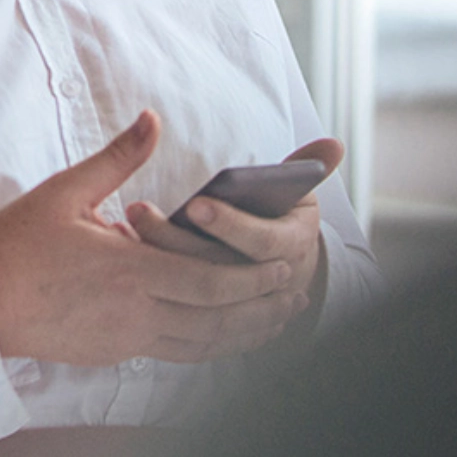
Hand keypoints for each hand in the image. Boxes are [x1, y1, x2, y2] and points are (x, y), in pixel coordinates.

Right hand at [0, 111, 305, 366]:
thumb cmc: (18, 243)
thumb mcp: (67, 190)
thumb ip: (119, 158)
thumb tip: (152, 119)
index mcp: (127, 270)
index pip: (207, 282)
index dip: (251, 279)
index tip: (283, 266)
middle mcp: (135, 313)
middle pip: (216, 319)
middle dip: (261, 307)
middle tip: (295, 292)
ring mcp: (126, 340)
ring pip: (202, 347)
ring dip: (245, 335)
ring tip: (275, 320)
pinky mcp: (114, 354)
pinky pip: (176, 357)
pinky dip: (211, 349)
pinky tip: (225, 337)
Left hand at [127, 138, 345, 341]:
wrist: (284, 276)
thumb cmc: (283, 219)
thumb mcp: (299, 193)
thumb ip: (307, 166)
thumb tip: (334, 142)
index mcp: (291, 247)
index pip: (261, 241)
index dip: (230, 224)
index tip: (197, 203)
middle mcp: (266, 281)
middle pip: (217, 267)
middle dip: (176, 238)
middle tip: (138, 211)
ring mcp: (237, 303)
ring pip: (191, 290)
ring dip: (155, 259)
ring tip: (122, 227)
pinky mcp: (208, 315)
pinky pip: (176, 305)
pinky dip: (149, 284)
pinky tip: (121, 257)